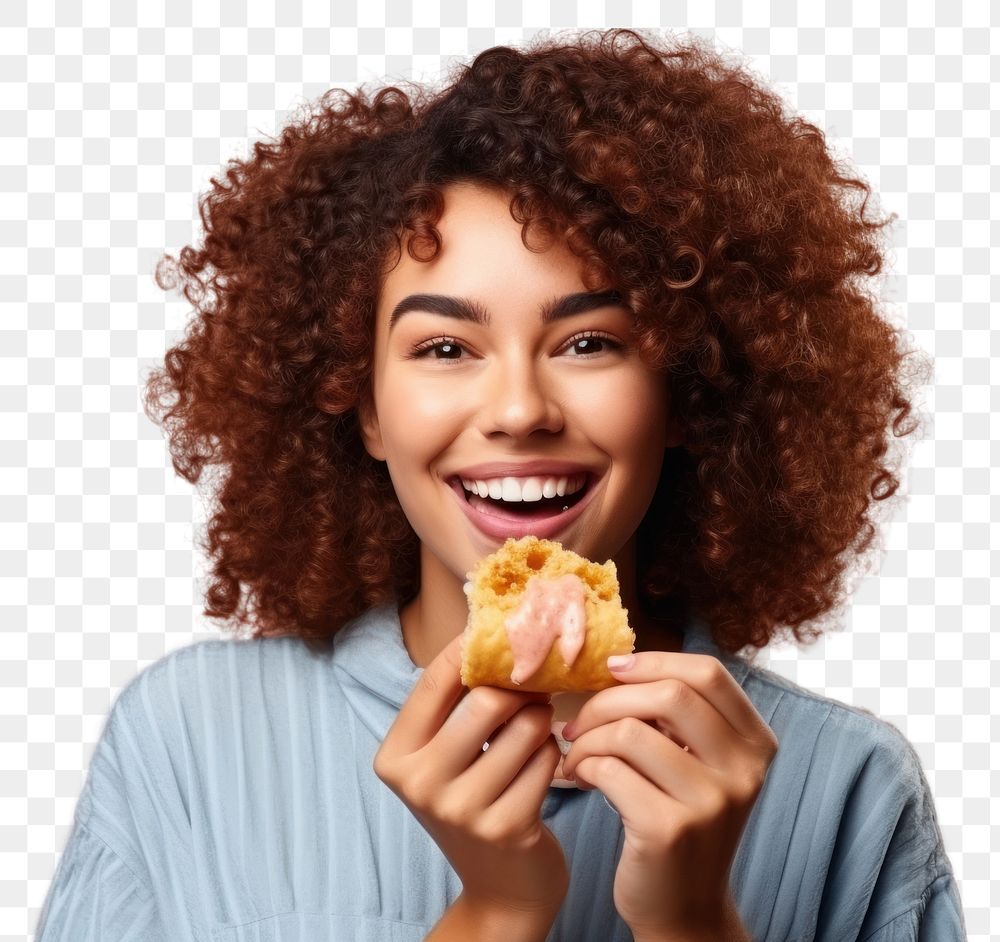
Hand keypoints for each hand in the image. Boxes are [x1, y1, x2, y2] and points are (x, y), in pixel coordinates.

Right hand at [373, 634, 568, 922]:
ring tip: (539, 728)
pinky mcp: (507, 828)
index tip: (504, 633)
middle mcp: (419, 784)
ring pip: (526, 727)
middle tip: (536, 688)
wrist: (501, 888)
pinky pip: (547, 761)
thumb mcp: (446, 755)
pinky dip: (553, 755)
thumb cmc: (474, 802)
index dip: (475, 648)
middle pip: (487, 700)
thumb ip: (455, 702)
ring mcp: (462, 810)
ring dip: (542, 721)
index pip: (437, 678)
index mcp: (395, 756)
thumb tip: (486, 623)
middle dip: (520, 690)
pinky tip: (545, 766)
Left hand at [560, 652, 776, 940]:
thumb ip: (678, 716)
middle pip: (670, 694)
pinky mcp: (670, 830)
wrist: (683, 907)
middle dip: (610, 699)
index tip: (613, 669)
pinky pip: (610, 770)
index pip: (709, 674)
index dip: (655, 661)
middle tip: (578, 718)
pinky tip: (580, 778)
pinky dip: (583, 766)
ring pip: (631, 732)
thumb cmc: (678, 819)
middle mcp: (744, 771)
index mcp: (756, 744)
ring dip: (588, 737)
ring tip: (576, 753)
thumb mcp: (699, 764)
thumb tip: (619, 664)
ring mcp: (711, 803)